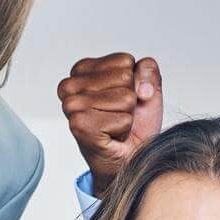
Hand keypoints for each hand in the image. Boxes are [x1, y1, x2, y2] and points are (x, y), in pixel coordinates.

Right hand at [57, 53, 163, 194]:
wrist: (128, 158)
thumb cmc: (135, 124)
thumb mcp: (148, 87)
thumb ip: (149, 70)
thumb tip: (143, 89)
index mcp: (82, 69)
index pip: (124, 61)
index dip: (132, 82)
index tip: (120, 100)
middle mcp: (70, 85)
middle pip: (125, 77)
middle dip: (130, 100)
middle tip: (118, 115)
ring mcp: (71, 106)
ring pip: (125, 98)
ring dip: (127, 116)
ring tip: (114, 126)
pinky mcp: (79, 126)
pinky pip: (123, 120)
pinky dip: (124, 130)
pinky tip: (112, 136)